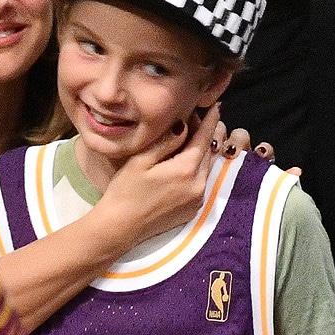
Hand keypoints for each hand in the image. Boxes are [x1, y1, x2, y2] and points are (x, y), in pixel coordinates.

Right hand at [95, 104, 221, 244]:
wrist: (120, 228)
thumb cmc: (125, 192)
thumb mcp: (141, 161)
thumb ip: (166, 142)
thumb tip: (184, 126)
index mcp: (186, 170)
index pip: (204, 138)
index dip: (210, 120)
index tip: (215, 106)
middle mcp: (198, 185)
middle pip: (208, 153)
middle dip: (204, 135)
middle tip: (196, 119)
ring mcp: (198, 200)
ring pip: (205, 168)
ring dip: (200, 153)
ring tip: (189, 139)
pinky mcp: (193, 210)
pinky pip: (200, 183)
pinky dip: (196, 170)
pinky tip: (182, 165)